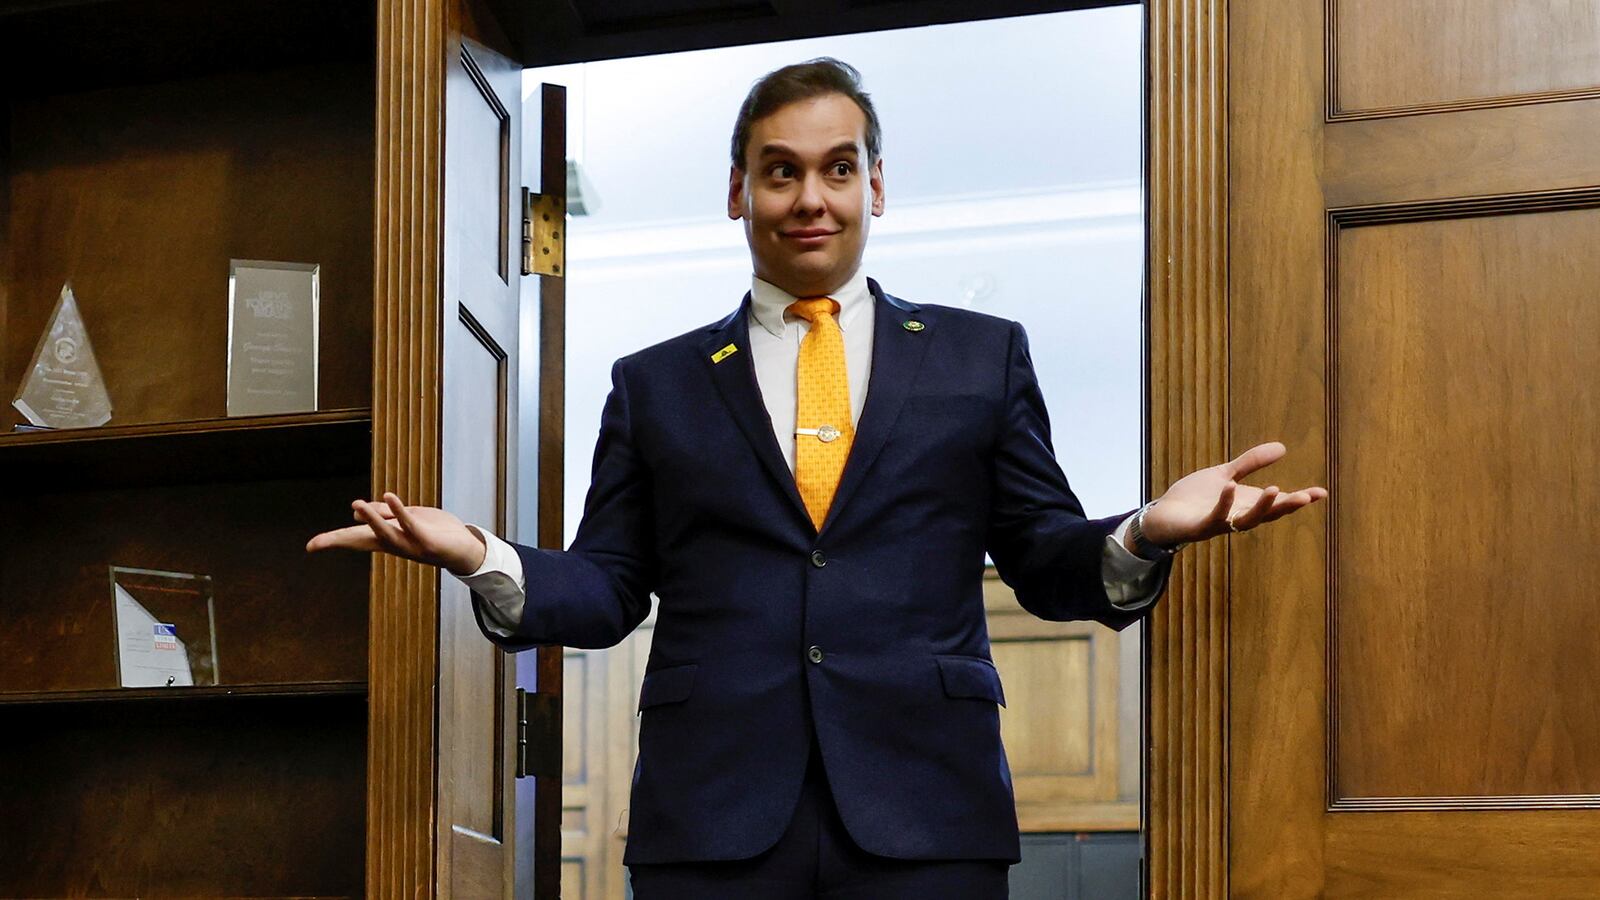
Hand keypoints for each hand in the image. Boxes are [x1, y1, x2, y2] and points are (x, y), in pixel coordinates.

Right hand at [305, 492, 487, 575]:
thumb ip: (383, 514)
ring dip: (371, 518)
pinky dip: (399, 511)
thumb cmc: (432, 532)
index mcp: (385, 539)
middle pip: (361, 541)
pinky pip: (410, 524)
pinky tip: (389, 496)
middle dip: (338, 541)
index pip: (354, 539)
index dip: (333, 540)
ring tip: (355, 505)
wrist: (463, 548)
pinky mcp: (426, 540)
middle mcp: (393, 545)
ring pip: (385, 533)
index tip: (310, 546)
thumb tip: (355, 512)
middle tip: (315, 543)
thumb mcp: (405, 520)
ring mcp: (409, 545)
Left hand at [1138, 442, 1327, 546]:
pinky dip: (1224, 504)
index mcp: (1246, 505)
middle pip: (1267, 515)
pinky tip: (1231, 486)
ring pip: (1246, 520)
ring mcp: (1219, 524)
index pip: (1277, 504)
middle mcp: (1237, 517)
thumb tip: (1283, 447)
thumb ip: (1250, 463)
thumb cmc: (1194, 498)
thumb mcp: (1226, 475)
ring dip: (1261, 507)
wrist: (1163, 514)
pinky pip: (1215, 518)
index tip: (1321, 493)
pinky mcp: (1199, 527)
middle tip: (1306, 497)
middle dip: (1286, 506)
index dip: (1299, 499)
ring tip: (1275, 489)